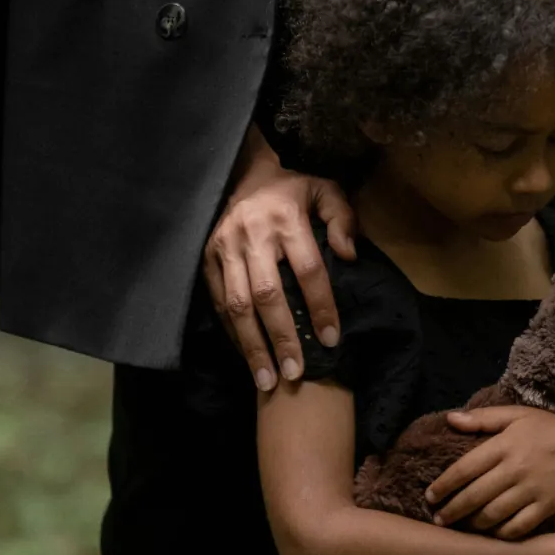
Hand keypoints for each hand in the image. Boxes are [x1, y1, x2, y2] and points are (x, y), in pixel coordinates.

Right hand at [206, 127, 356, 392]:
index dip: (320, 306)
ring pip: (237, 305)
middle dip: (282, 338)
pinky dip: (232, 333)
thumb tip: (348, 255)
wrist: (242, 174)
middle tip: (295, 373)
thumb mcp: (325, 190)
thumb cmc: (291, 189)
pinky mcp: (205, 258)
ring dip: (252, 346)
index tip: (331, 339)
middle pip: (267, 295)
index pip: (308, 270)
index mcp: (286, 219)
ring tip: (267, 380)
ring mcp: (224, 249)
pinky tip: (247, 357)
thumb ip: (342, 218)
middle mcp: (252, 236)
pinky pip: (218, 302)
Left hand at [428, 406, 554, 539]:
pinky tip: (491, 534)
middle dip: (451, 511)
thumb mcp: (517, 415)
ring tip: (461, 528)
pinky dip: (500, 533)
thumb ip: (483, 418)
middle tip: (438, 520)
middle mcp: (514, 469)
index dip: (443, 485)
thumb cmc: (548, 429)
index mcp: (503, 445)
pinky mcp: (546, 507)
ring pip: (493, 515)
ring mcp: (530, 490)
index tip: (429, 496)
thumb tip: (450, 419)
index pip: (464, 469)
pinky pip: (517, 527)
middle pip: (474, 496)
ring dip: (472, 524)